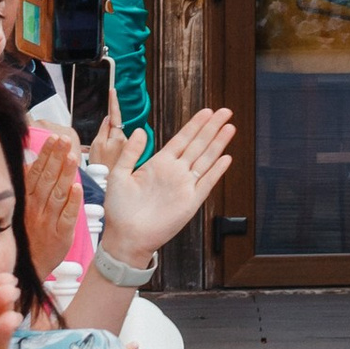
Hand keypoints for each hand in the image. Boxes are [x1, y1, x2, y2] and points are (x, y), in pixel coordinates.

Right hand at [23, 130, 82, 281]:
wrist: (29, 267)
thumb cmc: (26, 236)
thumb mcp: (20, 210)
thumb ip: (26, 186)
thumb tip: (29, 161)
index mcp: (26, 201)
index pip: (36, 173)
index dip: (46, 155)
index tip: (54, 138)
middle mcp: (36, 209)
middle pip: (47, 179)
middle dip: (56, 158)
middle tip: (64, 140)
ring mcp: (49, 221)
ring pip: (58, 194)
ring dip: (65, 175)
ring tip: (72, 158)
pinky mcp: (61, 235)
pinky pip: (67, 217)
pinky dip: (72, 203)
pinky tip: (77, 188)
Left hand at [98, 106, 234, 262]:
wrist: (126, 237)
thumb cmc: (119, 210)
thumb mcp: (119, 174)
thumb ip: (131, 152)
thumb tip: (141, 131)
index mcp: (159, 164)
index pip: (181, 139)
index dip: (195, 125)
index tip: (207, 111)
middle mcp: (174, 172)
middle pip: (198, 144)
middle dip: (212, 127)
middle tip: (225, 112)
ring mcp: (184, 186)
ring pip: (205, 159)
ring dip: (218, 144)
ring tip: (230, 128)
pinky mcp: (190, 202)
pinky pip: (207, 183)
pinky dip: (217, 171)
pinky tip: (226, 158)